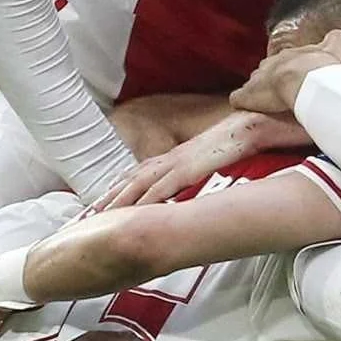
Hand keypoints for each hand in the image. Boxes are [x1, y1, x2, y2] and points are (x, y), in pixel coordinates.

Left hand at [100, 112, 295, 209]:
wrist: (251, 124)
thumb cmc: (236, 141)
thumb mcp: (212, 159)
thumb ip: (199, 172)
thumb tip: (195, 184)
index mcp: (176, 155)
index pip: (140, 172)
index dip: (121, 187)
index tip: (106, 200)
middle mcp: (171, 157)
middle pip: (131, 178)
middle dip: (109, 196)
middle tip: (89, 213)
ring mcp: (177, 162)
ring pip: (139, 184)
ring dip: (118, 201)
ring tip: (100, 217)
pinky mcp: (188, 168)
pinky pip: (161, 188)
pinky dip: (145, 201)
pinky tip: (133, 214)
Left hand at [231, 31, 340, 116]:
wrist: (307, 79)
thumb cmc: (323, 67)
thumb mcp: (336, 48)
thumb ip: (335, 40)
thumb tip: (337, 35)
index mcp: (291, 55)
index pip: (286, 60)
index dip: (290, 69)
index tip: (295, 78)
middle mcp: (271, 64)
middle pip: (268, 69)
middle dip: (272, 79)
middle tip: (282, 91)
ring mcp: (257, 79)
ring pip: (253, 82)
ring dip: (258, 91)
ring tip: (265, 102)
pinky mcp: (247, 95)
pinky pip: (239, 98)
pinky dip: (241, 102)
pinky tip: (243, 108)